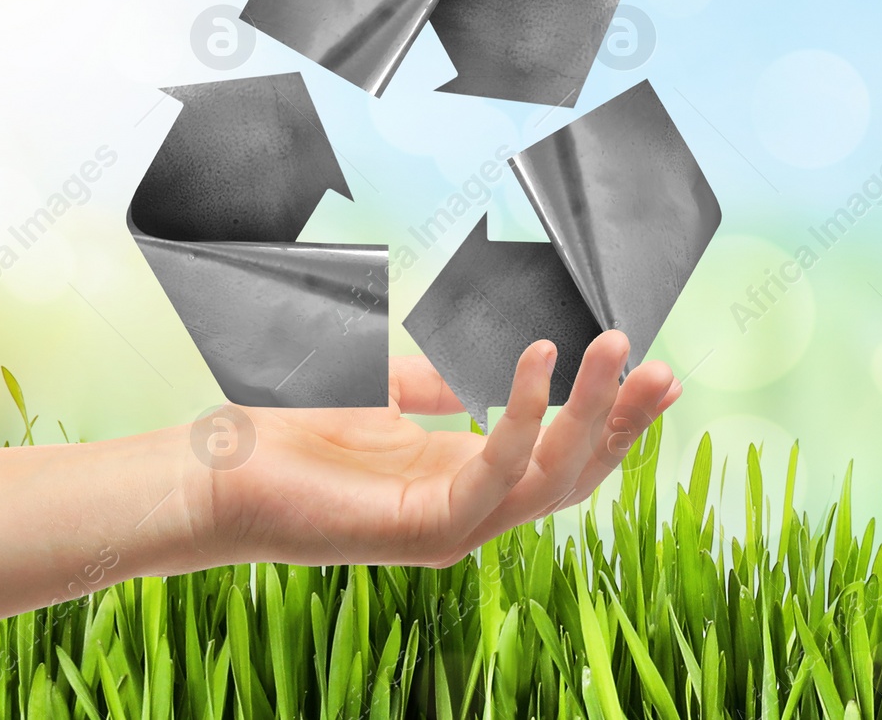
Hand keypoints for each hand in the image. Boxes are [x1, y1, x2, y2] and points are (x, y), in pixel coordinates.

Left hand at [185, 329, 682, 567]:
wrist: (217, 476)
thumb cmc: (290, 439)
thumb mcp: (383, 395)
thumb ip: (436, 384)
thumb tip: (478, 364)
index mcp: (464, 478)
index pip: (560, 454)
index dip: (609, 415)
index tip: (646, 363)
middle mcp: (469, 510)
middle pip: (575, 472)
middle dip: (625, 420)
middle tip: (664, 367)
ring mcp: (452, 527)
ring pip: (551, 477)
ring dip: (593, 413)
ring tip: (618, 351)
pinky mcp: (424, 529)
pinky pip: (495, 472)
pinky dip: (523, 415)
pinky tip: (538, 359)